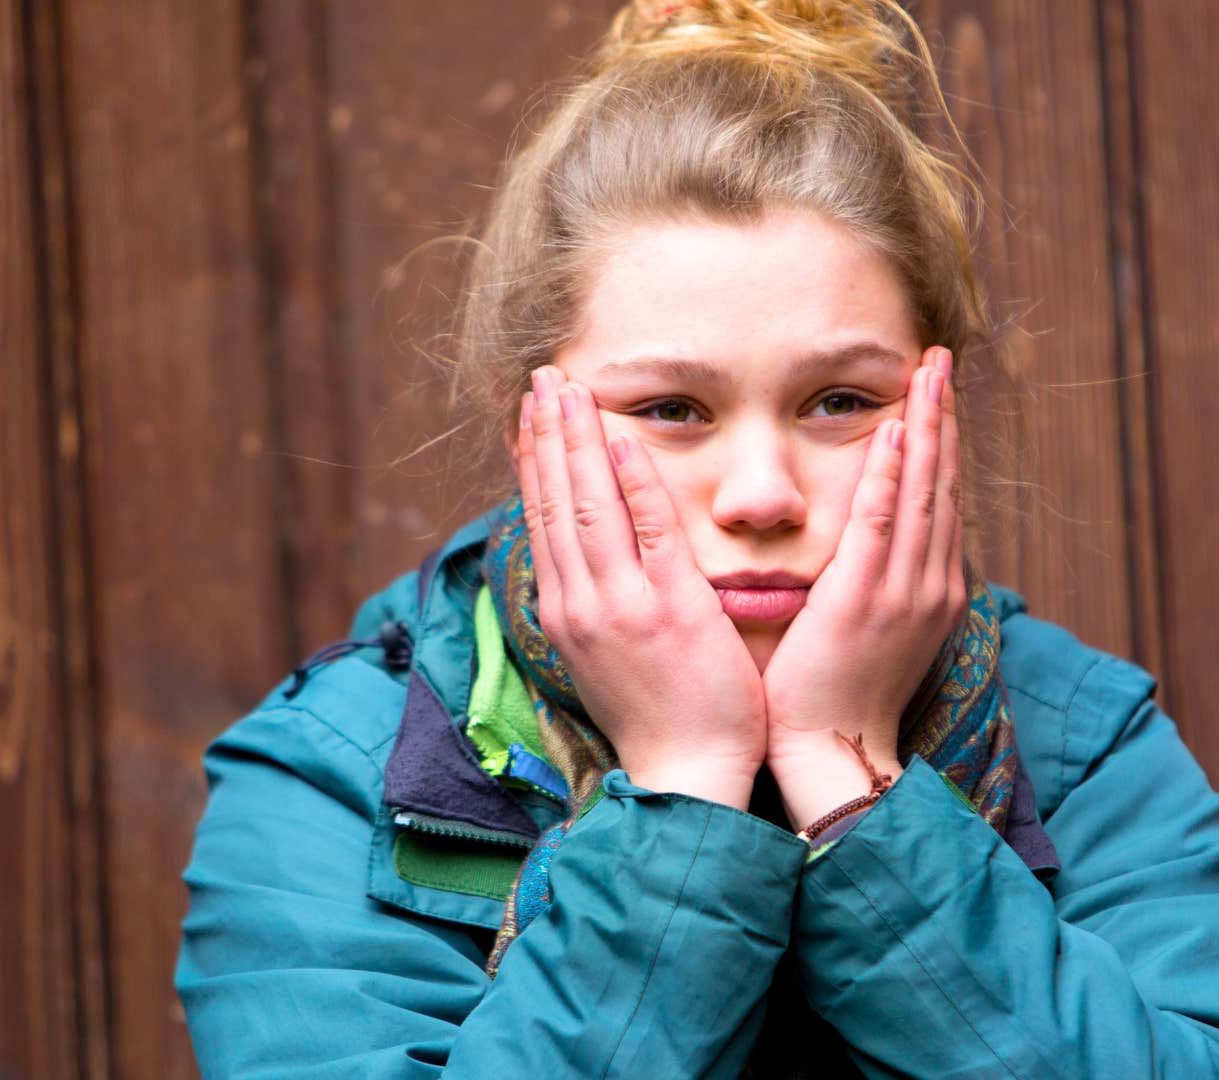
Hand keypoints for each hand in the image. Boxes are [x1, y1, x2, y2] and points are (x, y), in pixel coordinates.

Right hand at [517, 365, 767, 807]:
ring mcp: (622, 606)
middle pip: (555, 502)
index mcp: (565, 614)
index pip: (543, 521)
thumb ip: (596, 605)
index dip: (535, 462)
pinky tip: (622, 439)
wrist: (686, 778)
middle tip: (541, 377)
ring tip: (567, 387)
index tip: (531, 416)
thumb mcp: (607, 658)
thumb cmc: (659, 720)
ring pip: (589, 506)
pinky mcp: (670, 609)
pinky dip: (632, 482)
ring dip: (577, 441)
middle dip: (546, 434)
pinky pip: (648, 532)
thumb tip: (585, 565)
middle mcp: (581, 604)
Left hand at [760, 346, 965, 829]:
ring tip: (928, 372)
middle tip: (942, 361)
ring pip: (923, 491)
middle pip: (942, 483)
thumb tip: (873, 552)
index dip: (942, 443)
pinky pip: (882, 522)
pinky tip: (896, 430)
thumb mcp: (874, 635)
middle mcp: (929, 584)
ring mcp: (903, 591)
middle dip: (944, 417)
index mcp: (931, 591)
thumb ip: (879, 586)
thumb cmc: (839, 698)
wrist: (834, 754)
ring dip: (927, 426)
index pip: (940, 500)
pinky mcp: (865, 598)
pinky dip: (893, 474)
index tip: (937, 396)